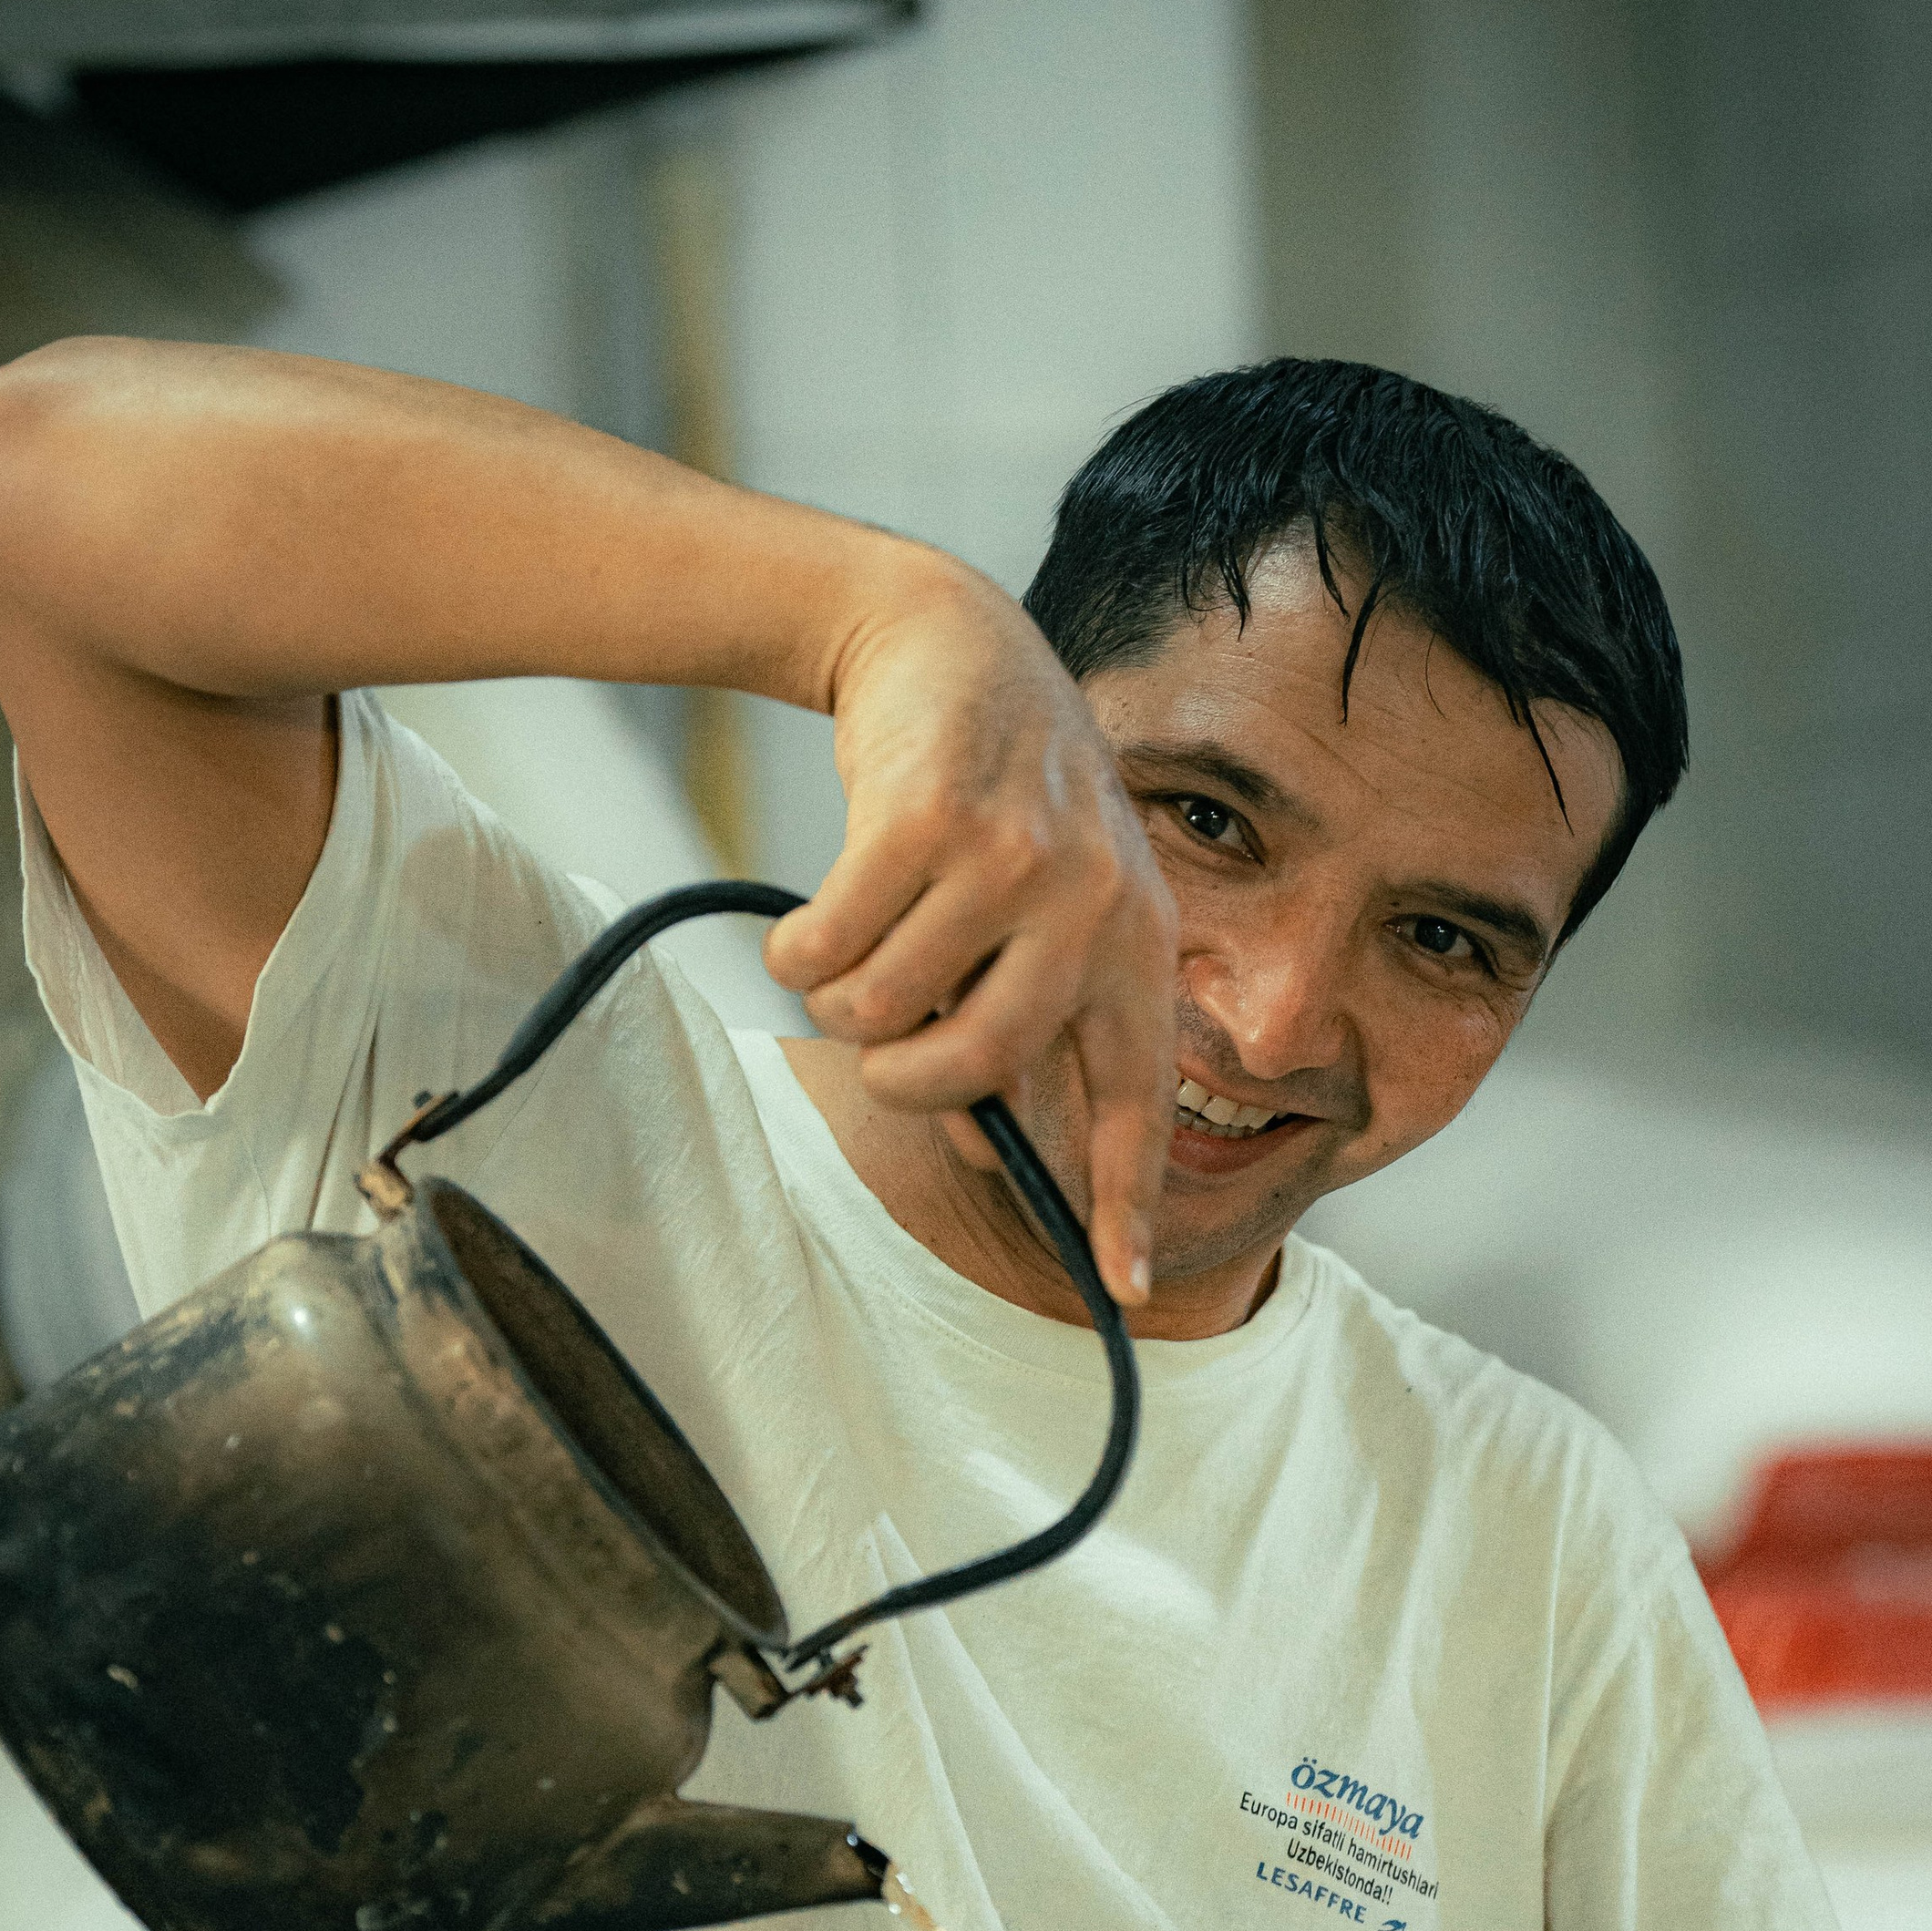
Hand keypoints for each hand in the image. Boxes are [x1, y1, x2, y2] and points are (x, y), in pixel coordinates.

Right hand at [763, 560, 1175, 1305]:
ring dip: (836, 994)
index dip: (1121, 1199)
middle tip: (874, 1035)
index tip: (1120, 1288)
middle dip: (898, 1075)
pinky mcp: (926, 821)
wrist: (947, 642)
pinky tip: (813, 913)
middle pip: (970, 1072)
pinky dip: (796, 948)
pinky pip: (826, 951)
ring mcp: (1012, 860)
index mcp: (1134, 940)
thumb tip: (980, 1142)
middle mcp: (1091, 904)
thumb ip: (1027, 1014)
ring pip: (882, 1012)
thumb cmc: (989, 802)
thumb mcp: (1047, 899)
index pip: (1135, 1094)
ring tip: (850, 937)